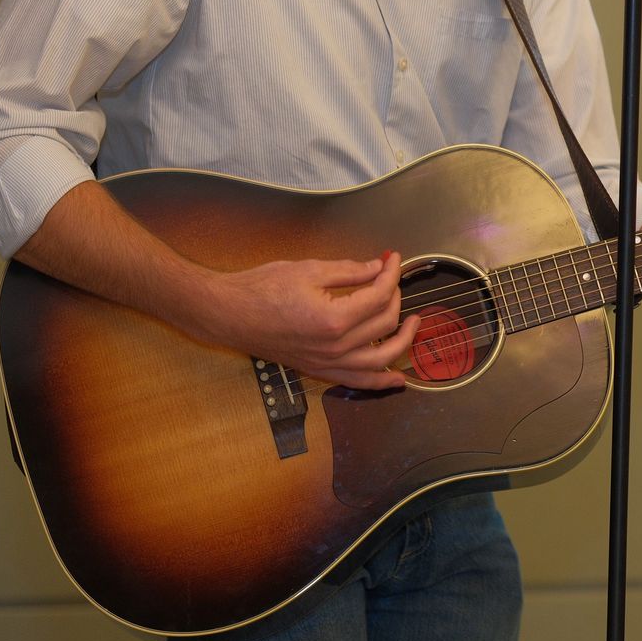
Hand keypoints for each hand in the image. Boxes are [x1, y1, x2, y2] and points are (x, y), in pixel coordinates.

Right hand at [198, 250, 420, 390]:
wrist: (228, 314)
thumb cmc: (261, 289)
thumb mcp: (309, 270)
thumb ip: (350, 271)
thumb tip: (377, 268)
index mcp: (334, 319)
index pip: (379, 295)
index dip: (391, 274)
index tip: (392, 258)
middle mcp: (334, 347)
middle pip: (384, 324)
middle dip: (395, 297)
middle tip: (392, 280)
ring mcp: (327, 362)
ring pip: (380, 360)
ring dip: (402, 342)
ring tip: (413, 325)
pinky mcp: (317, 370)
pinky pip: (357, 382)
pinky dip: (380, 381)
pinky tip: (397, 378)